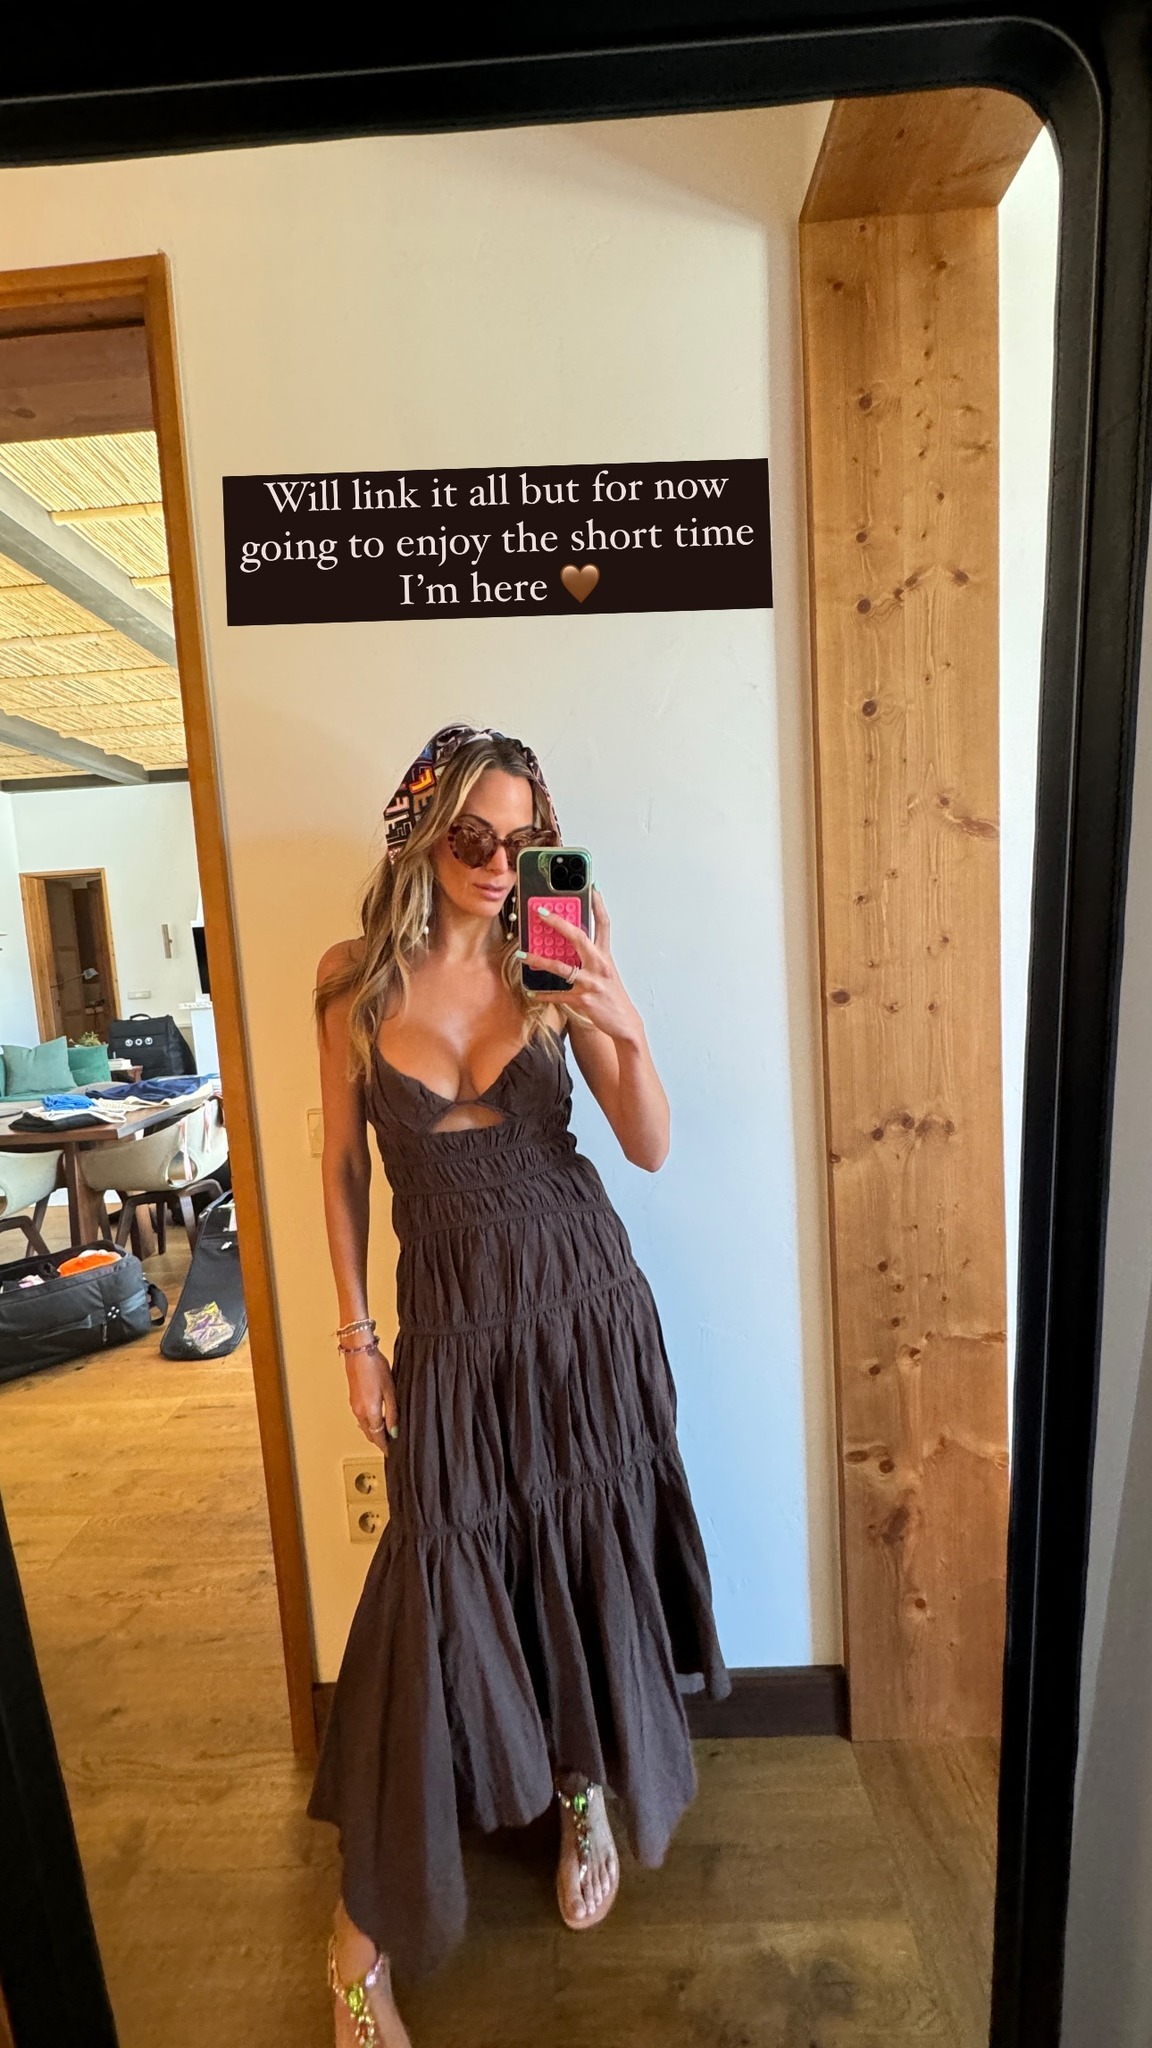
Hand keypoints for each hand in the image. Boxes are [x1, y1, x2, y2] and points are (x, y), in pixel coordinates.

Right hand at [344, 1342, 398, 1447]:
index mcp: (370, 1412)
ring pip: (364, 1427)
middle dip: (379, 1441)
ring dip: (374, 1432)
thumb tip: (394, 1431)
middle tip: (390, 1445)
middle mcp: (359, 1412)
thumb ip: (392, 1413)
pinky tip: (376, 1419)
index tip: (391, 1452)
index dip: (385, 1446)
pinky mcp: (353, 1400)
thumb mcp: (390, 1391)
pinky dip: (369, 1423)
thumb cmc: (375, 1367)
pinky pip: (361, 1418)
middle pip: (370, 1434)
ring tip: (386, 1433)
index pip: (378, 1437)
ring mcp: (354, 1406)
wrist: (359, 1352)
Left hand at [520, 889, 643, 1044]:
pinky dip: (544, 994)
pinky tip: (531, 992)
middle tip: (540, 912)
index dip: (598, 904)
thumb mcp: (606, 971)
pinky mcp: (583, 999)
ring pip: (562, 967)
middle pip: (578, 937)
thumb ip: (591, 956)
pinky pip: (558, 995)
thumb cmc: (612, 994)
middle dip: (558, 923)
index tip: (591, 887)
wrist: (625, 1022)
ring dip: (539, 961)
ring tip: (522, 955)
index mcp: (605, 955)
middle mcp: (599, 965)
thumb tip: (571, 942)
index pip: (604, 924)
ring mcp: (591, 982)